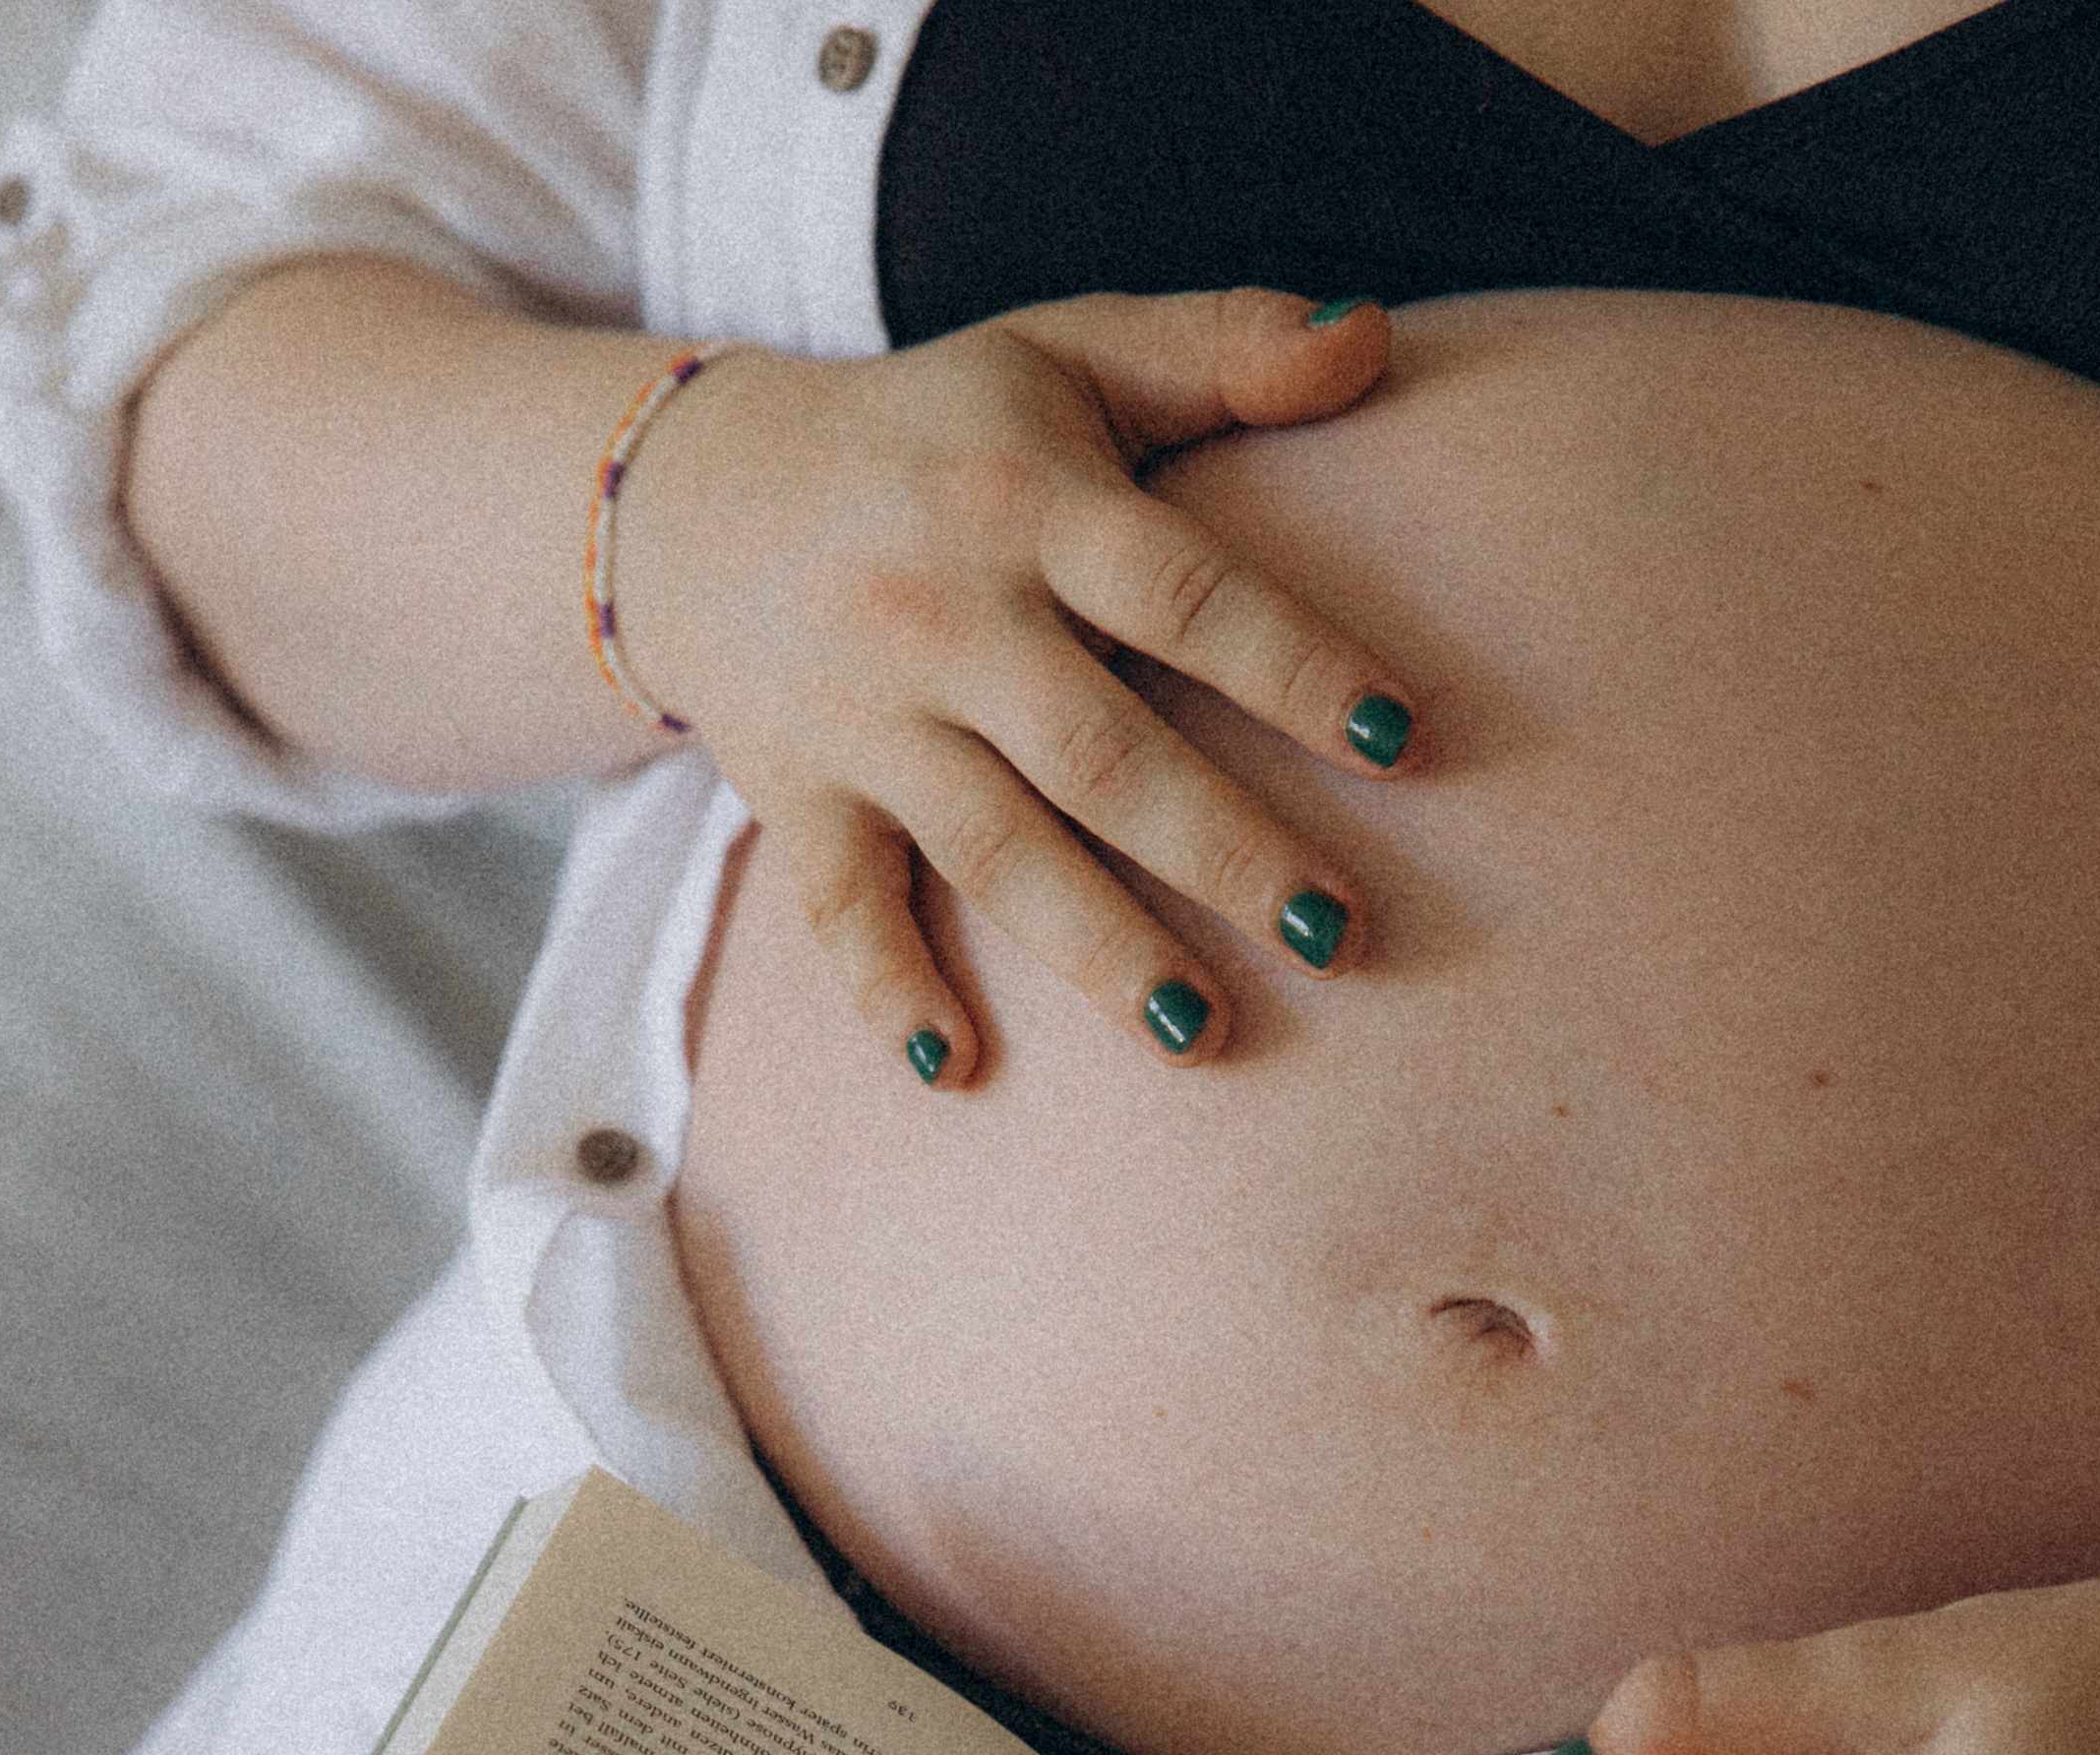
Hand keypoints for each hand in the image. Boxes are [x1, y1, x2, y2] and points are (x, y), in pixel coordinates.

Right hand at [621, 290, 1416, 1081]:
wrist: (694, 493)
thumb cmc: (936, 433)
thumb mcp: (1067, 354)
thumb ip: (1221, 347)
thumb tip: (1371, 338)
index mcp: (1023, 498)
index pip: (1176, 589)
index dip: (1291, 666)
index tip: (1405, 743)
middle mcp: (941, 613)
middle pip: (1098, 750)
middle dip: (1222, 849)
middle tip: (1340, 934)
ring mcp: (863, 717)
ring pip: (991, 848)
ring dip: (1098, 949)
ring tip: (1204, 1035)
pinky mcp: (799, 798)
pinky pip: (840, 907)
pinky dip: (889, 991)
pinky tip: (957, 1071)